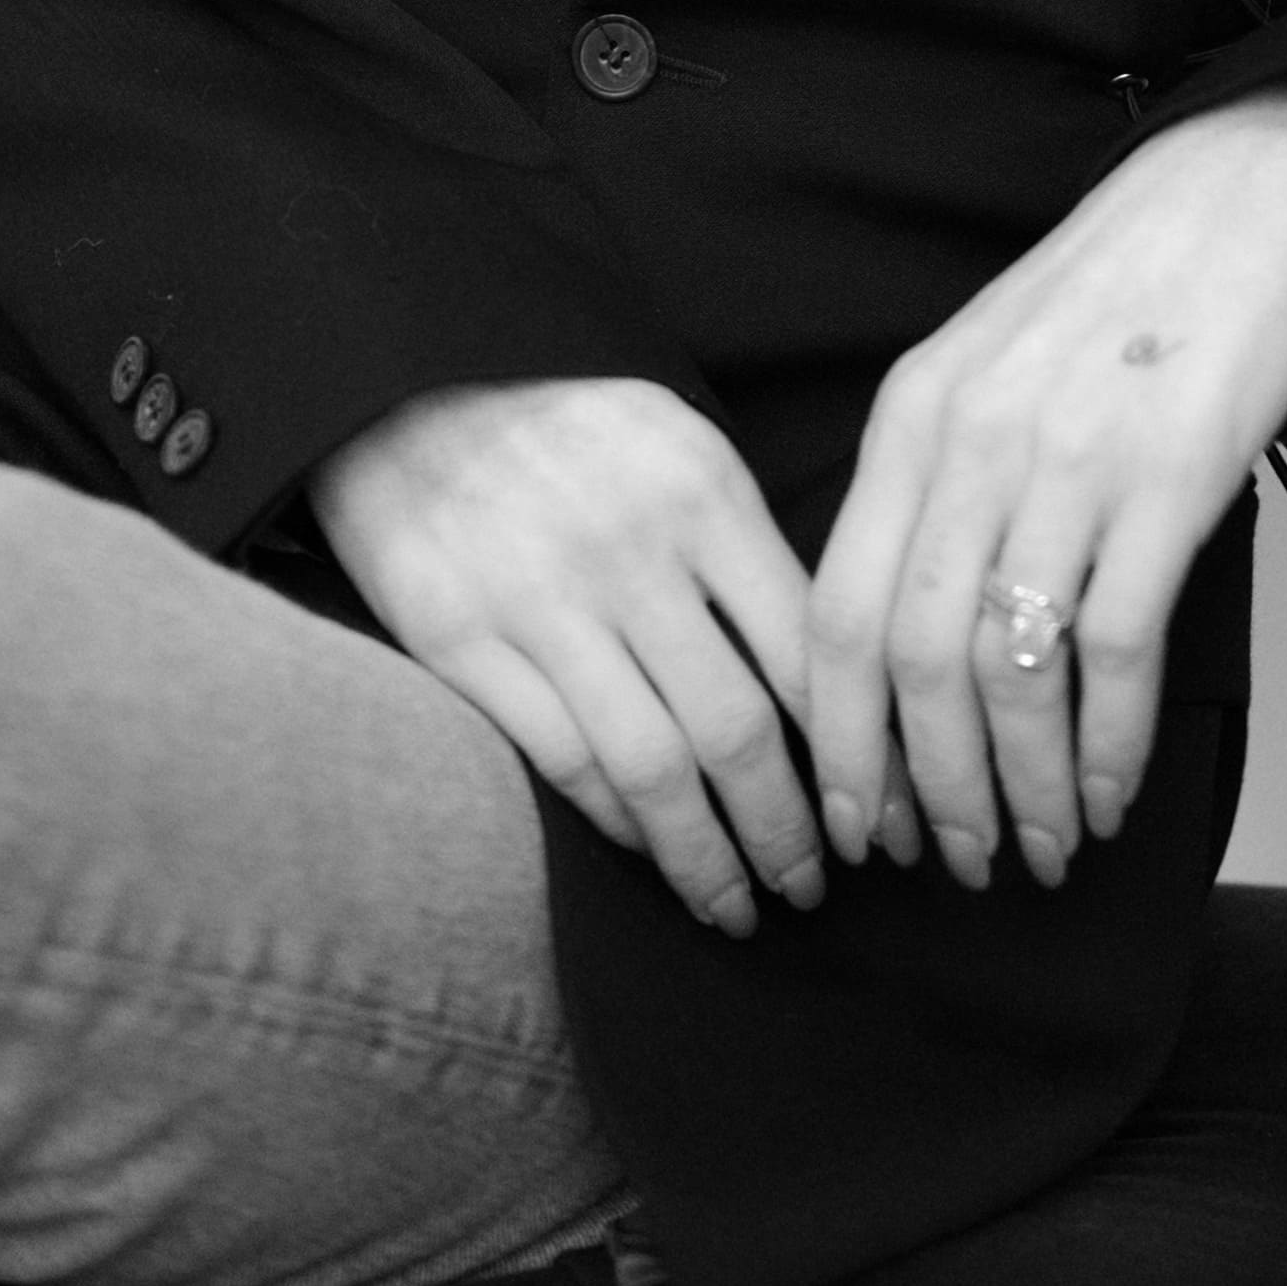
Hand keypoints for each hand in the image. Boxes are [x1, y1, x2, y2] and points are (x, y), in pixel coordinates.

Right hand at [308, 376, 826, 935]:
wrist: (400, 380)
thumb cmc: (564, 423)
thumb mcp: (676, 443)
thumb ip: (744, 548)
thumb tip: (830, 682)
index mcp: (702, 490)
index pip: (810, 650)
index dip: (858, 752)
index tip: (886, 814)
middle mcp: (629, 547)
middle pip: (739, 728)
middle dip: (791, 830)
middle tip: (817, 886)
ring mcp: (538, 597)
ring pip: (653, 766)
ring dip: (708, 855)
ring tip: (741, 905)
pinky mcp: (456, 637)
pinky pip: (562, 759)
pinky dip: (617, 823)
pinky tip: (653, 853)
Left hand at [804, 81, 1286, 896]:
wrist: (1240, 195)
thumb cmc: (1112, 296)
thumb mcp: (981, 370)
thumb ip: (933, 486)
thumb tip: (900, 641)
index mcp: (912, 419)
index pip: (837, 613)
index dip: (839, 740)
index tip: (853, 823)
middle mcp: (974, 444)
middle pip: (914, 663)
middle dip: (927, 790)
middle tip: (955, 861)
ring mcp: (1073, 463)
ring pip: (1010, 673)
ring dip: (1023, 787)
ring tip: (1044, 845)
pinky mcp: (1173, 482)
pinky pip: (1119, 651)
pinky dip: (1113, 745)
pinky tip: (1117, 790)